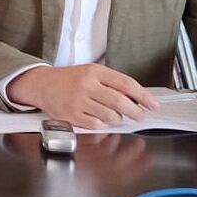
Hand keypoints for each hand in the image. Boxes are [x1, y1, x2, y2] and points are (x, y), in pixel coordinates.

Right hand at [5, 64, 160, 128]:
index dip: (143, 96)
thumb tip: (137, 98)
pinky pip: (97, 125)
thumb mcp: (91, 73)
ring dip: (118, 119)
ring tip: (116, 116)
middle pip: (120, 102)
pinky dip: (103, 125)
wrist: (42, 84)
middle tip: (140, 115)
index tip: (153, 105)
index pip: (126, 83)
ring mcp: (78, 101)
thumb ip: (112, 83)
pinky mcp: (71, 115)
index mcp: (95, 71)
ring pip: (110, 116)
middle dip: (136, 112)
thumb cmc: (70, 79)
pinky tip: (101, 120)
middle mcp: (87, 85)